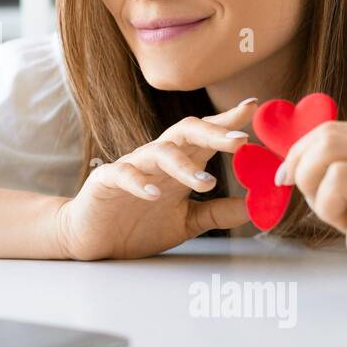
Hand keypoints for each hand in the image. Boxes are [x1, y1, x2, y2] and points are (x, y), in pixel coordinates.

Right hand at [55, 99, 254, 260]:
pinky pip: (124, 174)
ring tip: (207, 183)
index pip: (205, 136)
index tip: (253, 107)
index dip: (227, 120)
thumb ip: (217, 213)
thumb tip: (255, 206)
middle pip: (186, 132)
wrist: (92, 239)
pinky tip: (153, 194)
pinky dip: (139, 182)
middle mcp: (157, 159)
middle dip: (214, 133)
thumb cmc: (137, 225)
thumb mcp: (186, 222)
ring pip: (159, 152)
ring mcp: (132, 167)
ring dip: (184, 165)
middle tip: (241, 139)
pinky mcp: (106, 181)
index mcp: (179, 165)